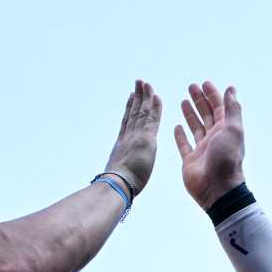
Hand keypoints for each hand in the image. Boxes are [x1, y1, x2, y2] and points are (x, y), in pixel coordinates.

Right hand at [103, 80, 161, 196]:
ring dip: (144, 96)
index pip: (127, 123)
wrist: (116, 186)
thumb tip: (117, 178)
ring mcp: (136, 137)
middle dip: (137, 98)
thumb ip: (120, 171)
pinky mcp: (146, 139)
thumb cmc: (116, 188)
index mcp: (122, 146)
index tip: (132, 98)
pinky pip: (151, 119)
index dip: (130, 109)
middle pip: (134, 113)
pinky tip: (155, 96)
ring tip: (145, 83)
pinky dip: (153, 107)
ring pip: (142, 112)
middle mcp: (128, 137)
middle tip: (138, 84)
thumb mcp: (117, 176)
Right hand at [174, 81, 245, 209]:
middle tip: (191, 87)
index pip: (219, 108)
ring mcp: (202, 149)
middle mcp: (215, 138)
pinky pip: (184, 144)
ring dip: (190, 114)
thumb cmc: (226, 159)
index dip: (213, 95)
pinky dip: (181, 135)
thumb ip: (232, 109)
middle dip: (200, 100)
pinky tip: (177, 125)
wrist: (217, 188)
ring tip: (183, 100)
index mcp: (226, 130)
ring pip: (196, 127)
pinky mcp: (190, 160)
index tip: (204, 83)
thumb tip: (231, 89)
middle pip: (207, 115)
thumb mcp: (233, 130)